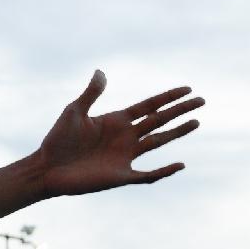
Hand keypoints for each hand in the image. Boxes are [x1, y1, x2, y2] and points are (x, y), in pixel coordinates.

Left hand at [34, 72, 203, 196]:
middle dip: (180, 110)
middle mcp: (125, 137)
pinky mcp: (121, 176)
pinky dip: (164, 172)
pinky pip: (149, 175)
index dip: (168, 97)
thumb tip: (101, 72)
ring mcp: (126, 156)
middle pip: (159, 120)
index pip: (149, 105)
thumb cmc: (58, 140)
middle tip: (201, 101)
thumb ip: (91, 93)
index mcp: (116, 120)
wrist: (47, 168)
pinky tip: (180, 164)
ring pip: (159, 141)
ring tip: (196, 122)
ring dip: (177, 132)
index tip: (187, 89)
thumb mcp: (74, 111)